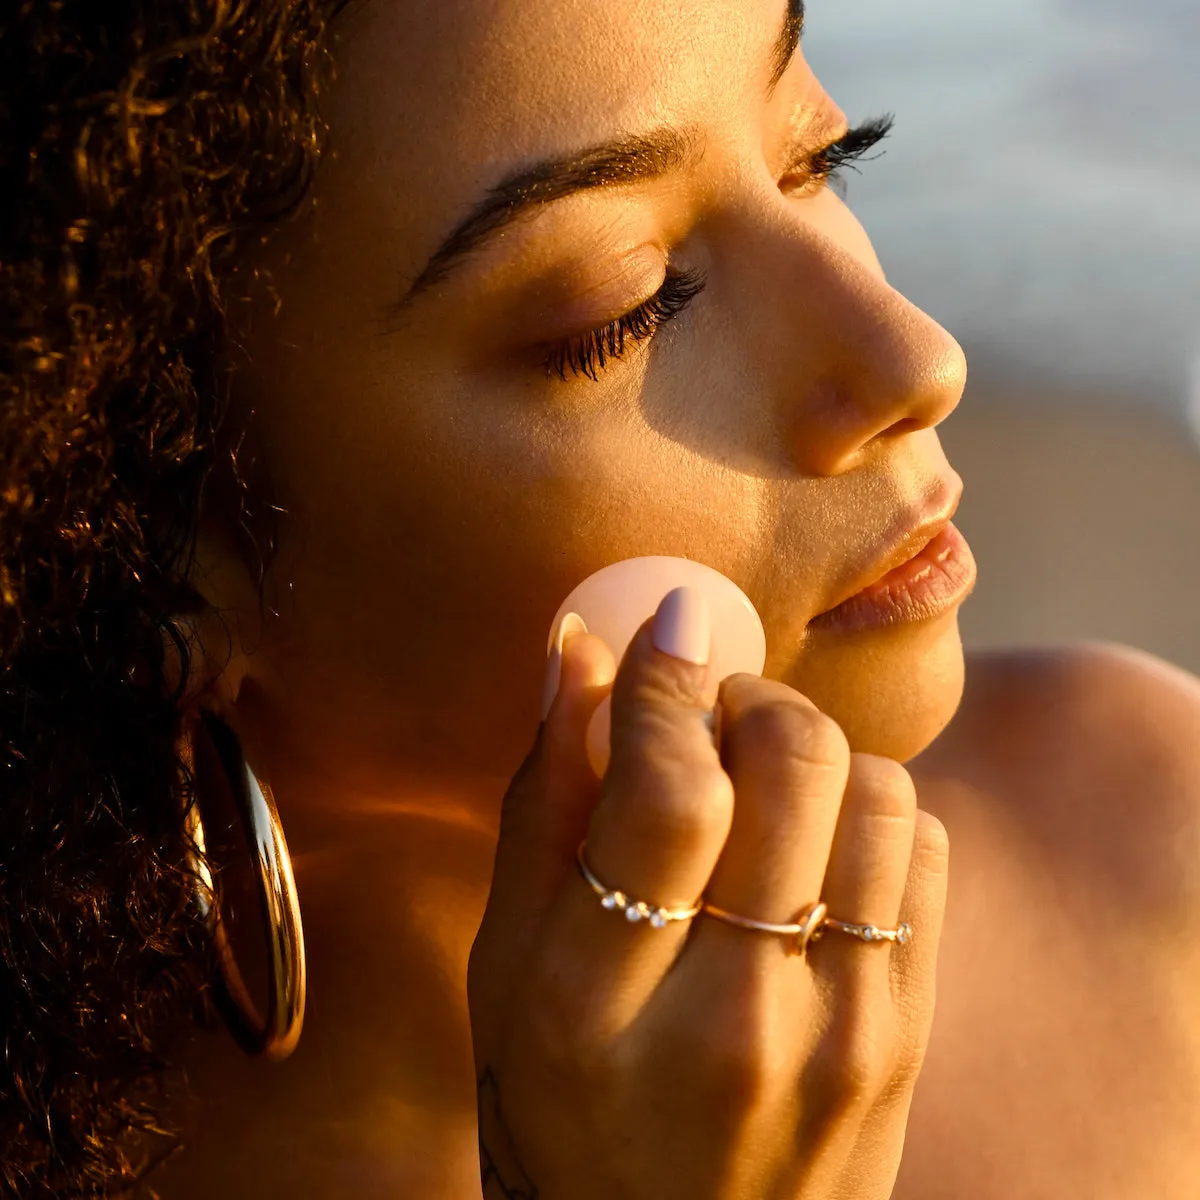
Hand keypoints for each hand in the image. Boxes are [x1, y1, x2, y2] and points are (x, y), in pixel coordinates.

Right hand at [468, 588, 948, 1199]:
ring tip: (758, 782)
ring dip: (811, 750)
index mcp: (597, 1011)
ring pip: (873, 790)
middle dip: (749, 696)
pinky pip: (921, 848)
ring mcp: (843, 1035)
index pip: (665, 794)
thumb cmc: (560, 1105)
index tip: (667, 617)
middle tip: (709, 710)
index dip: (667, 679)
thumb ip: (541, 805)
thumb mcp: (506, 968)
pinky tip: (810, 845)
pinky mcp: (907, 1035)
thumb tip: (580, 652)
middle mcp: (736, 1024)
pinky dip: (866, 809)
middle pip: (790, 769)